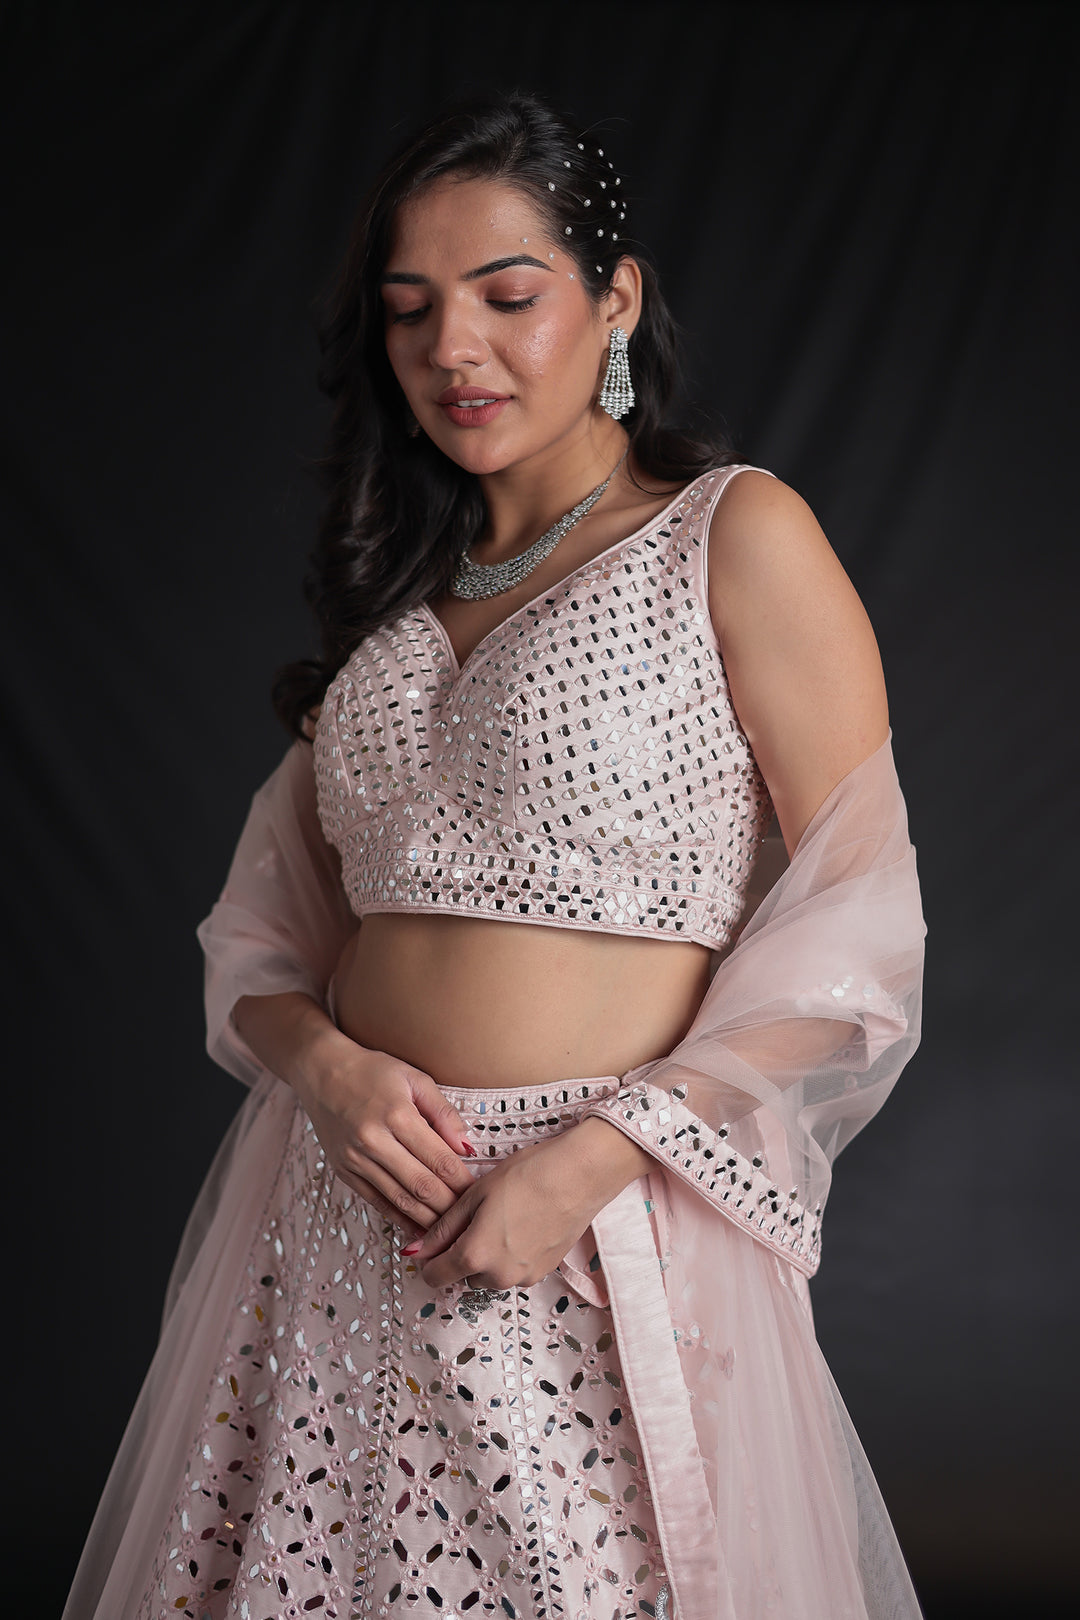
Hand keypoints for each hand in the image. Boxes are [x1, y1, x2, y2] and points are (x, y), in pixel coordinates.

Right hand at [293, 1037, 477, 1241]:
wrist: (322, 1072)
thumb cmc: (372, 1071)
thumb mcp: (414, 1079)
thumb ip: (443, 1113)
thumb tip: (467, 1147)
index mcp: (397, 1115)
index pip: (439, 1159)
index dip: (462, 1181)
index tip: (479, 1192)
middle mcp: (374, 1141)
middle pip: (421, 1186)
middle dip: (450, 1206)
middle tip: (470, 1216)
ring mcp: (356, 1160)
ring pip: (400, 1200)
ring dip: (427, 1219)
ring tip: (450, 1229)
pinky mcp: (344, 1171)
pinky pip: (376, 1202)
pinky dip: (399, 1219)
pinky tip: (418, 1229)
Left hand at [406, 1117, 651, 1289]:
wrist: (580, 1175)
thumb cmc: (527, 1175)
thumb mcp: (476, 1194)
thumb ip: (443, 1227)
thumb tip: (415, 1250)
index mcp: (475, 1256)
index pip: (435, 1277)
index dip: (429, 1258)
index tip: (436, 1239)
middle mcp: (498, 1276)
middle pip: (463, 1275)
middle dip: (462, 1253)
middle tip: (476, 1216)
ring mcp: (524, 1278)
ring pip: (489, 1275)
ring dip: (487, 1256)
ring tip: (502, 1217)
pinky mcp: (543, 1273)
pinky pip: (513, 1271)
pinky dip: (510, 1255)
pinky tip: (521, 1224)